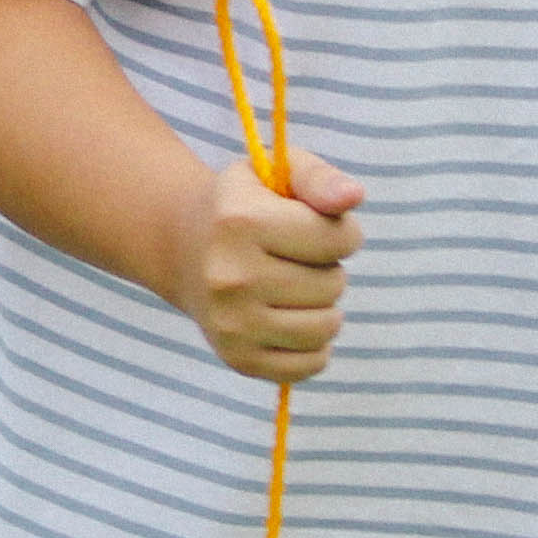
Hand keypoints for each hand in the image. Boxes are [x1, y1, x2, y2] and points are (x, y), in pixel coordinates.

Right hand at [157, 148, 366, 385]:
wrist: (184, 248)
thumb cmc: (246, 205)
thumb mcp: (277, 173)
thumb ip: (319, 178)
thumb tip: (353, 196)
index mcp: (240, 222)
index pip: (338, 239)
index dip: (343, 232)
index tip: (320, 228)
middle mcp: (230, 277)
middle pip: (333, 284)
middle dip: (328, 268)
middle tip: (298, 259)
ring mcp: (231, 324)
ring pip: (326, 327)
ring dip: (325, 306)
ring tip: (298, 288)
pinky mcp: (238, 358)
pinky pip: (311, 364)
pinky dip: (315, 345)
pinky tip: (293, 319)